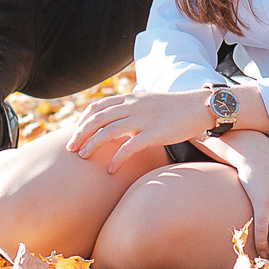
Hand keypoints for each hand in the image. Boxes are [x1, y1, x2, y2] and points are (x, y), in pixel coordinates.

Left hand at [68, 87, 221, 173]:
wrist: (199, 108)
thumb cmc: (174, 109)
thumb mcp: (148, 102)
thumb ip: (131, 109)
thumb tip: (115, 120)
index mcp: (130, 99)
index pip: (97, 106)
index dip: (82, 120)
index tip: (75, 133)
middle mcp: (133, 107)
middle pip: (97, 119)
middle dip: (80, 134)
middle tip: (70, 149)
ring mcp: (143, 119)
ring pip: (108, 131)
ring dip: (92, 144)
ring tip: (83, 157)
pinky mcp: (154, 133)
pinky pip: (130, 147)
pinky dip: (117, 159)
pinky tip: (111, 169)